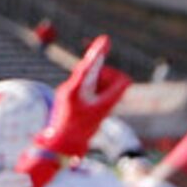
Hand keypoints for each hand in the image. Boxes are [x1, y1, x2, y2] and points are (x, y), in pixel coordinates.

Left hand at [29, 34, 130, 162]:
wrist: (60, 147)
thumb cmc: (79, 131)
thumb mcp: (102, 111)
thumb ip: (116, 93)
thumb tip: (126, 80)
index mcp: (74, 89)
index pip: (89, 66)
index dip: (97, 52)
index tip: (105, 39)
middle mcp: (70, 88)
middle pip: (96, 74)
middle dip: (108, 81)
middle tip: (112, 96)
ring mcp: (69, 93)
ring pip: (94, 83)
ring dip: (104, 91)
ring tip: (101, 109)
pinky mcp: (71, 99)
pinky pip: (90, 92)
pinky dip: (98, 97)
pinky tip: (96, 109)